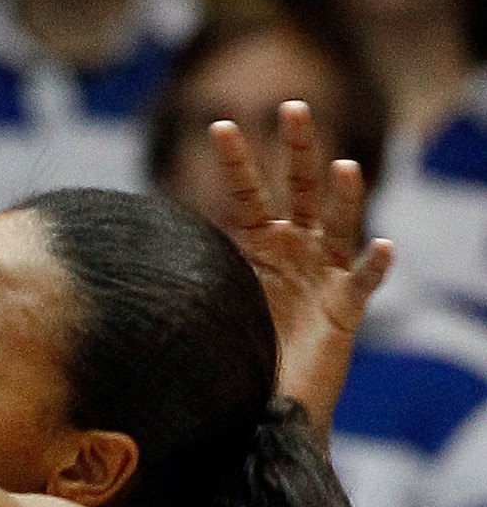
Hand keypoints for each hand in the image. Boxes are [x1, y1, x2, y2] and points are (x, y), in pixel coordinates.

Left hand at [211, 100, 392, 428]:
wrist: (262, 400)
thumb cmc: (232, 346)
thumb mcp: (205, 299)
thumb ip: (181, 274)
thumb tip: (120, 251)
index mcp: (255, 243)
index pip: (245, 191)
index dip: (236, 159)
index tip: (219, 123)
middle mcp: (293, 248)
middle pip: (298, 188)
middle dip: (297, 148)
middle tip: (293, 106)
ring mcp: (322, 274)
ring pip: (337, 224)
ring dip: (344, 196)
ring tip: (346, 168)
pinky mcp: (345, 307)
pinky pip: (365, 281)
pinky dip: (376, 264)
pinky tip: (386, 246)